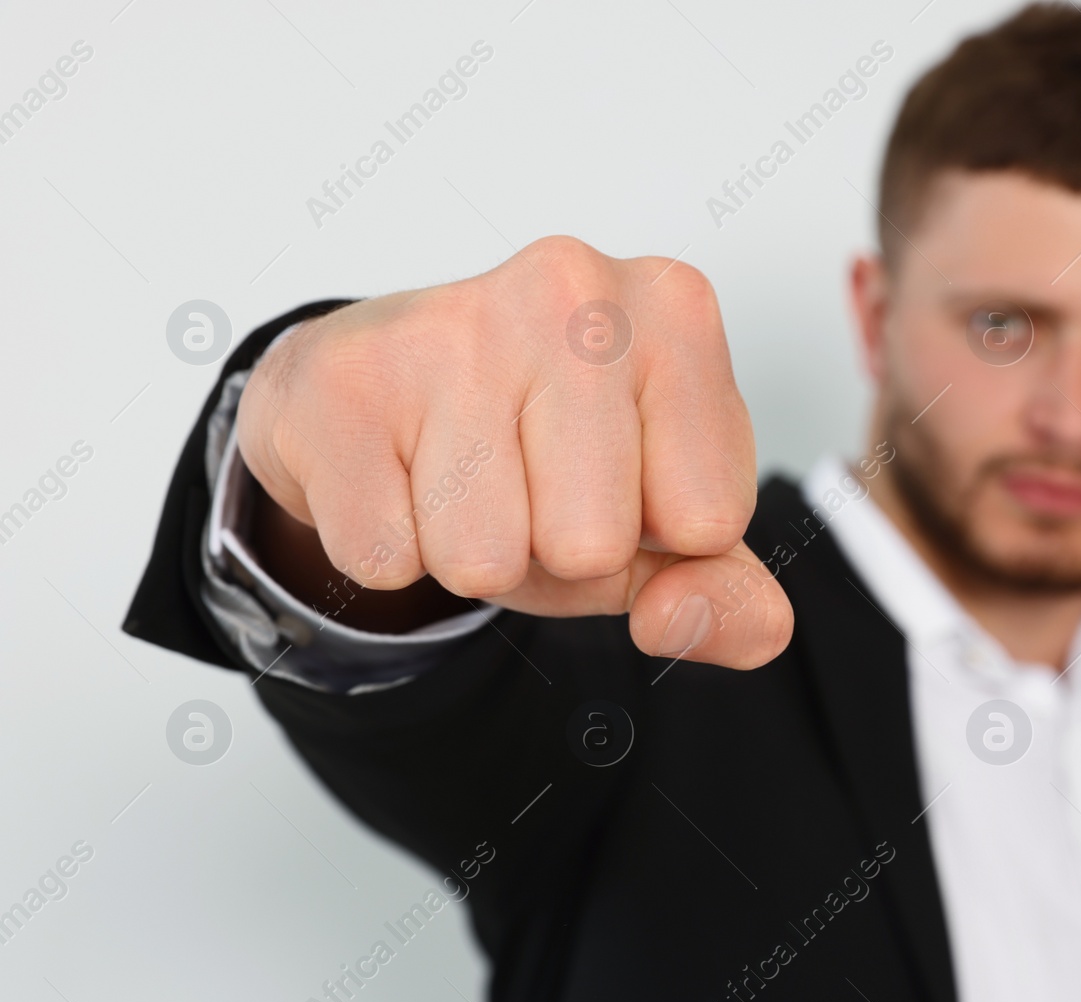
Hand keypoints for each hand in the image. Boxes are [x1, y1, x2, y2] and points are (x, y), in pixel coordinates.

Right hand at [236, 236, 792, 668]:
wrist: (375, 388)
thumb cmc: (537, 447)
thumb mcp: (662, 523)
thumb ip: (724, 593)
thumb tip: (680, 619)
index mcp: (677, 315)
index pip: (708, 521)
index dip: (657, 538)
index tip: (619, 482)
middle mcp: (574, 292)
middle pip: (593, 545)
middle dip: (557, 553)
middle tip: (527, 485)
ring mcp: (454, 324)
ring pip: (484, 562)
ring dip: (472, 556)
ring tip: (463, 478)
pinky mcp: (345, 379)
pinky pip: (388, 560)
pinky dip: (391, 550)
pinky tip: (396, 473)